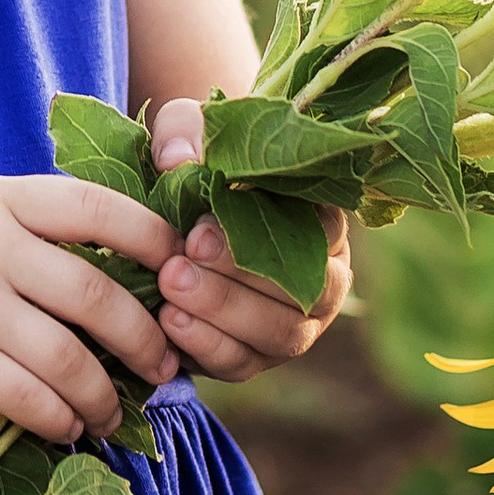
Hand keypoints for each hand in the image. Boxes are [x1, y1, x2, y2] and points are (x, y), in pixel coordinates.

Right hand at [0, 171, 177, 449]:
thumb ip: (20, 218)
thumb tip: (106, 253)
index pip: (97, 207)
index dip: (153, 239)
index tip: (184, 268)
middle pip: (96, 294)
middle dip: (144, 337)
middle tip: (165, 366)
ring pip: (65, 356)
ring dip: (103, 395)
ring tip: (115, 415)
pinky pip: (19, 396)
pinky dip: (55, 420)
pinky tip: (66, 432)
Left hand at [146, 100, 351, 382]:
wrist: (172, 211)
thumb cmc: (198, 162)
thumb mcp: (192, 131)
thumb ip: (188, 132)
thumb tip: (178, 160)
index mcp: (325, 222)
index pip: (323, 232)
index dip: (269, 233)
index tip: (201, 227)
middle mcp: (324, 280)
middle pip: (307, 293)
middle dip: (240, 278)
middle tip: (181, 258)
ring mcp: (295, 324)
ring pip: (281, 334)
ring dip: (223, 313)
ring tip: (169, 287)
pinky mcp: (256, 357)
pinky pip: (244, 363)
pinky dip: (208, 347)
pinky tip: (168, 323)